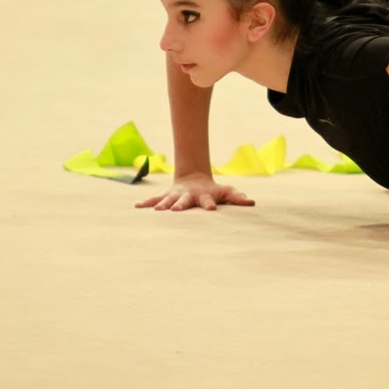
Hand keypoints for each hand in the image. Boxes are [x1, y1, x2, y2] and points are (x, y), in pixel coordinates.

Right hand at [135, 172, 254, 211]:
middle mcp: (188, 196)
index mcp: (203, 196)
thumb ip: (237, 197)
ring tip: (157, 210)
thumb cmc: (213, 191)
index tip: (211, 210)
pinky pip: (155, 200)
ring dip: (162, 205)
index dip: (210, 204)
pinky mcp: (166, 197)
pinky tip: (136, 207)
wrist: (194, 178)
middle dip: (180, 205)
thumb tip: (252, 202)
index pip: (208, 200)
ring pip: (168, 200)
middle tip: (177, 210)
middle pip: (184, 200)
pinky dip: (146, 203)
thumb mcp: (226, 192)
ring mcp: (176, 196)